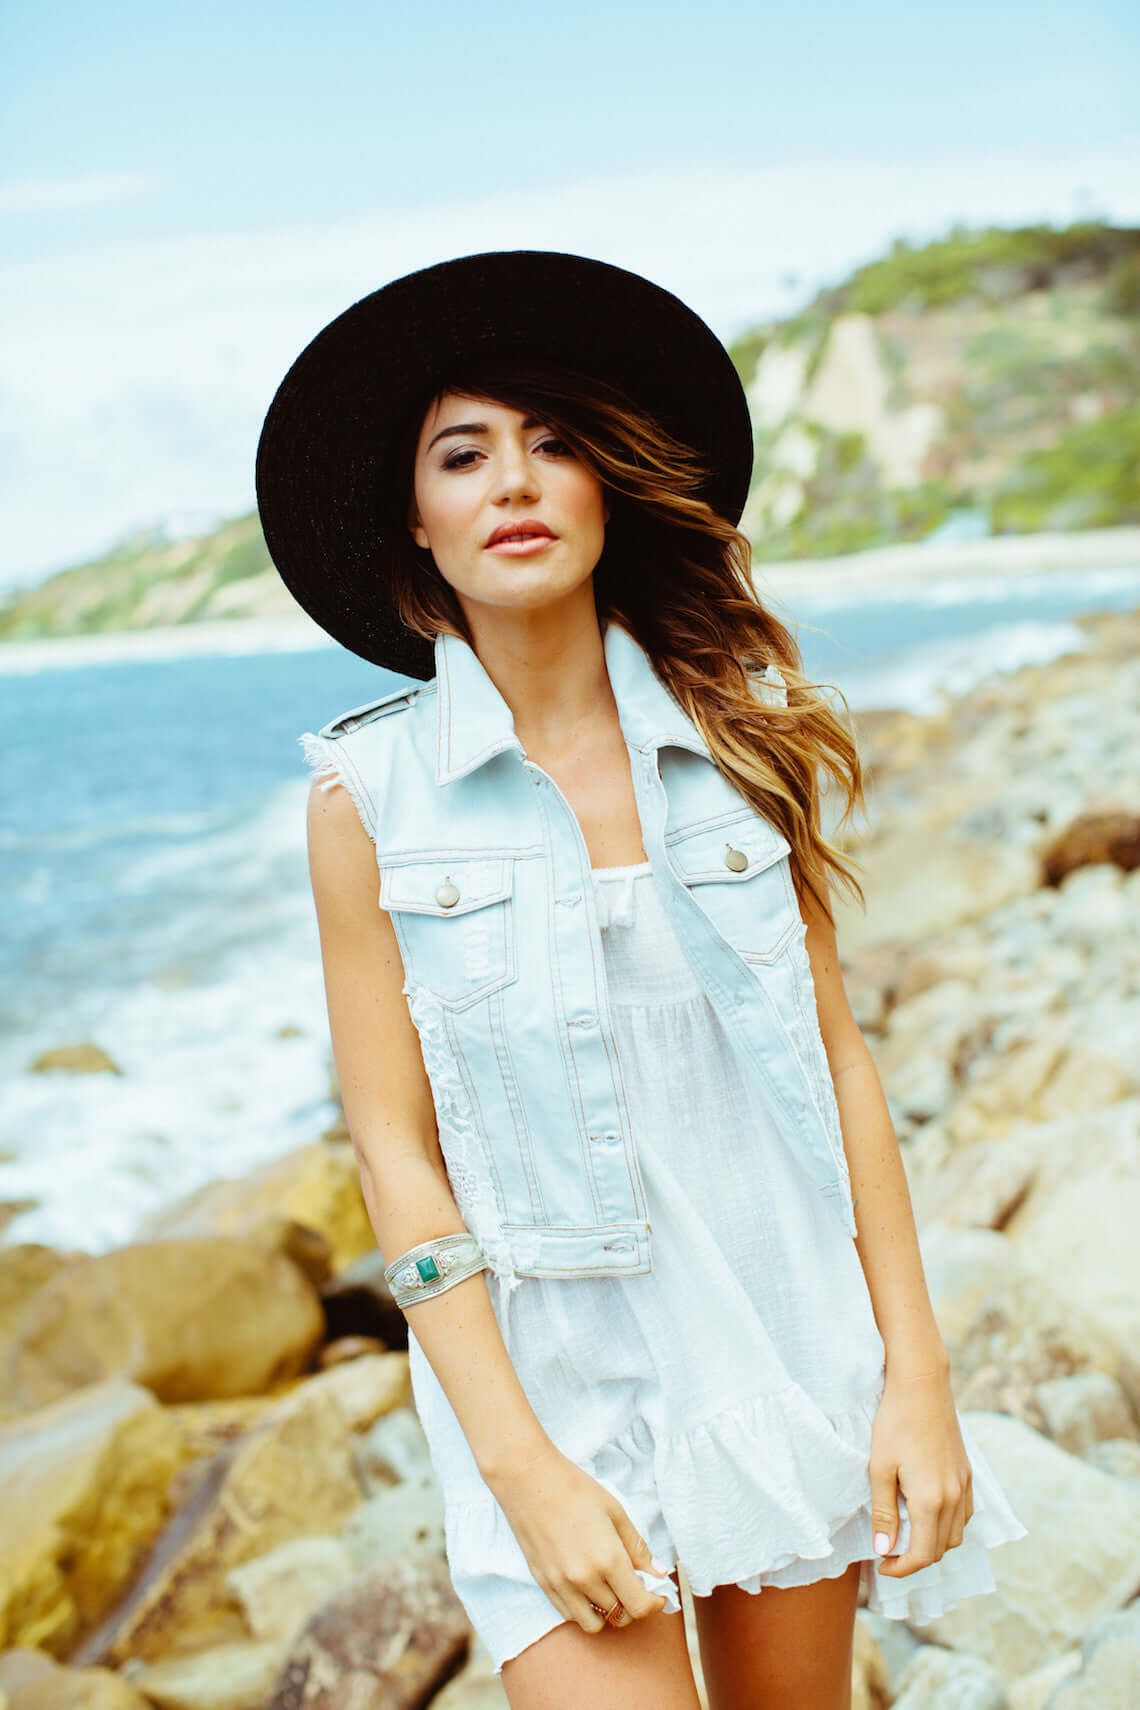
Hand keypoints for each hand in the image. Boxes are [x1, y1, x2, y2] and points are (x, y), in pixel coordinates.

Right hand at [484, 1438, 670, 1633]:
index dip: (654, 1604)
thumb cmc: (574, 1489)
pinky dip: (584, 1609)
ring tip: (610, 1588)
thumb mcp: (615, 1511)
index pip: (639, 1606)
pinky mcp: (544, 1584)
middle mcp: (585, 1580)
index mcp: (608, 1559)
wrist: (528, 1479)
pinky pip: (570, 1615)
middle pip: (619, 1616)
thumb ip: (638, 1547)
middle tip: (635, 1584)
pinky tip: (587, 1586)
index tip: (657, 1593)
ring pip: (594, 1625)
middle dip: (634, 1605)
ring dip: (608, 1612)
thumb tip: (659, 1572)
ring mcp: (562, 1585)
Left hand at [869, 1366, 973, 1578]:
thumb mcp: (879, 1468)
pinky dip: (947, 1525)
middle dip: (916, 1559)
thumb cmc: (895, 1423)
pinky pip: (964, 1514)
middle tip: (888, 1553)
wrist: (922, 1386)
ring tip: (905, 1536)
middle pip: (941, 1549)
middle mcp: (954, 1497)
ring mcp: (965, 1485)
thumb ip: (883, 1513)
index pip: (923, 1554)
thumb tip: (883, 1550)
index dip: (902, 1569)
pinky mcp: (968, 1473)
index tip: (881, 1566)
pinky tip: (927, 1514)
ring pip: (956, 1534)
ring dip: (933, 1544)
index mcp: (931, 1500)